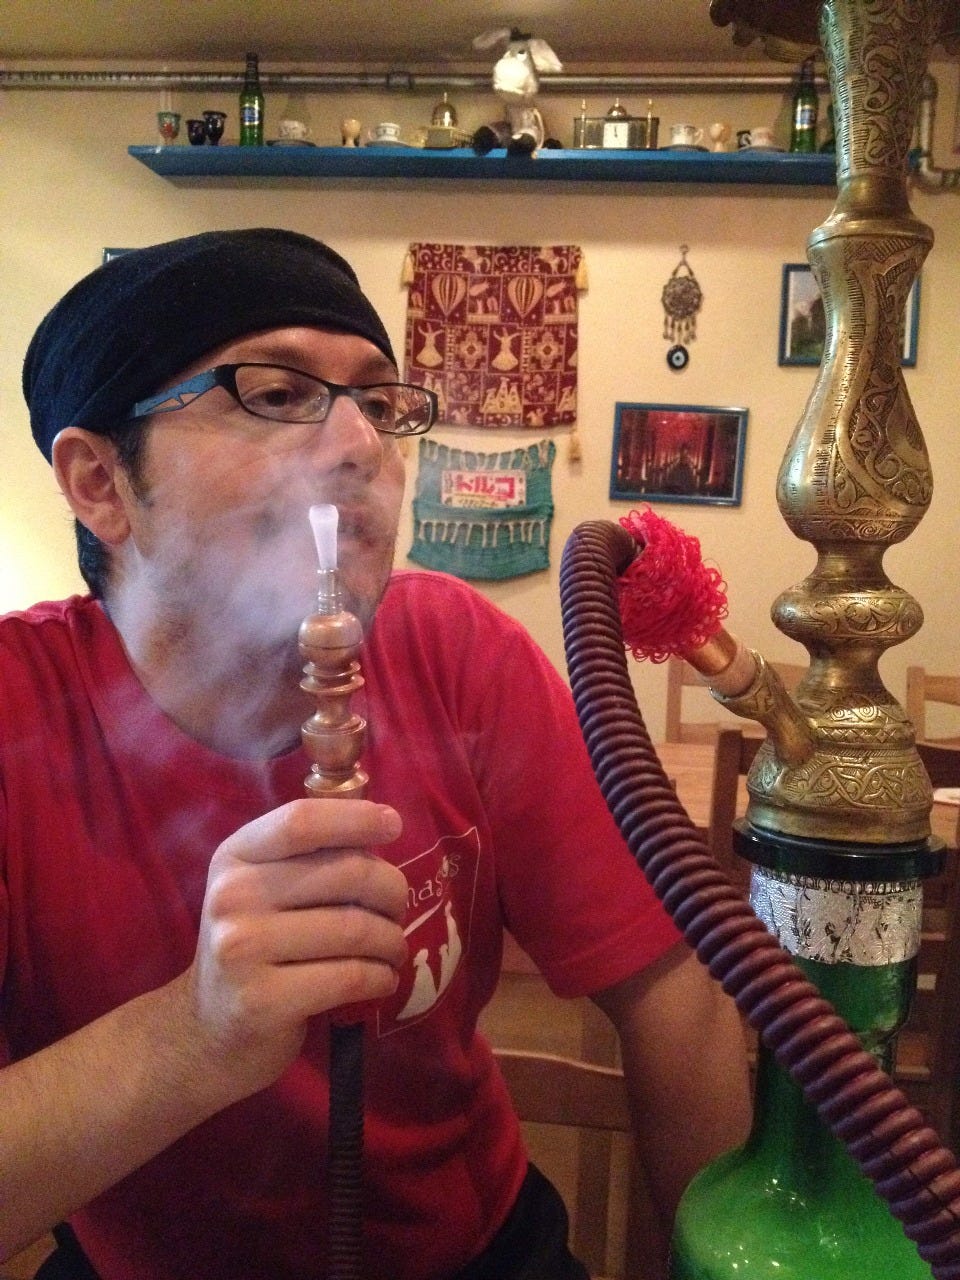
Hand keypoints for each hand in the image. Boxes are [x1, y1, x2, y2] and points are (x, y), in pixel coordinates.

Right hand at [182, 798, 406, 1096]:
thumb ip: (308, 857)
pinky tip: (382, 980)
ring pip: (355, 928)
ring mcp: (242, 949)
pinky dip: (381, 977)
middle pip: (345, 872)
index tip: (394, 824)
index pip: (301, 821)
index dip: (356, 817)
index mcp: (234, 857)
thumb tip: (383, 824)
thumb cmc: (254, 947)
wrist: (207, 1031)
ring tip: (393, 949)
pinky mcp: (262, 1001)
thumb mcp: (263, 890)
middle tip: (398, 910)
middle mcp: (232, 897)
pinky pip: (350, 977)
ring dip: (392, 940)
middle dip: (391, 890)